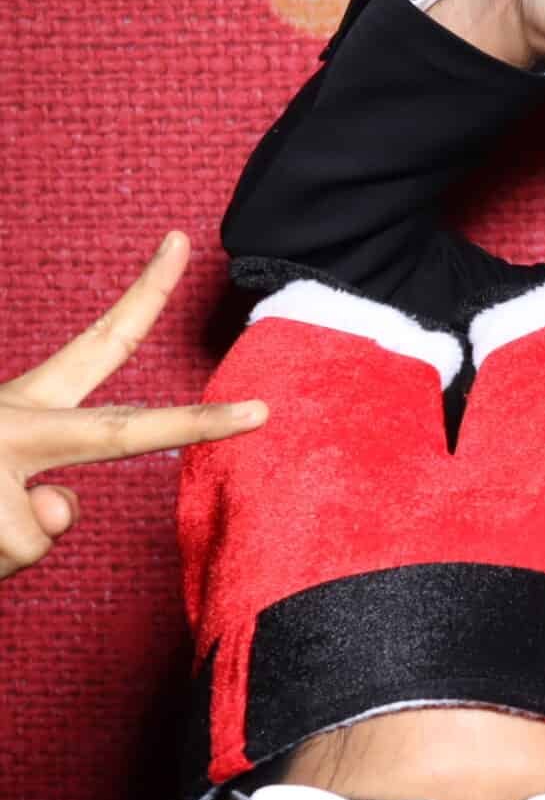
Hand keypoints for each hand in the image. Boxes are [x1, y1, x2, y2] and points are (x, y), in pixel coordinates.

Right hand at [0, 233, 265, 582]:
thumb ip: (38, 498)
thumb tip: (66, 506)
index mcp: (17, 405)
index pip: (97, 344)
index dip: (145, 295)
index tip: (186, 243)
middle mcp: (9, 425)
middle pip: (122, 431)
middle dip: (197, 425)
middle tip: (264, 412)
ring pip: (41, 534)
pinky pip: (11, 556)